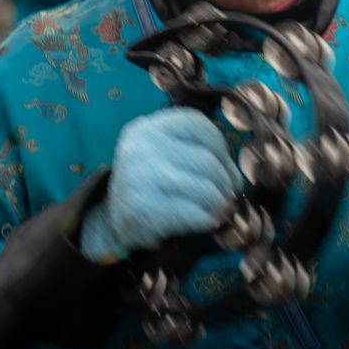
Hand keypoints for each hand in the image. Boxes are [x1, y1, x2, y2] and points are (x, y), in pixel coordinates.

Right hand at [81, 108, 242, 262]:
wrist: (113, 219)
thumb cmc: (150, 183)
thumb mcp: (164, 153)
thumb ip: (194, 150)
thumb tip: (236, 175)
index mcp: (148, 127)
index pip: (199, 126)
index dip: (222, 149)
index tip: (226, 168)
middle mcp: (141, 147)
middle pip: (206, 160)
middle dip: (225, 182)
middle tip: (228, 196)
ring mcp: (139, 177)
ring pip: (205, 188)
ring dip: (219, 203)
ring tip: (219, 210)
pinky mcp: (142, 209)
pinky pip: (193, 213)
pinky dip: (207, 219)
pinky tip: (206, 221)